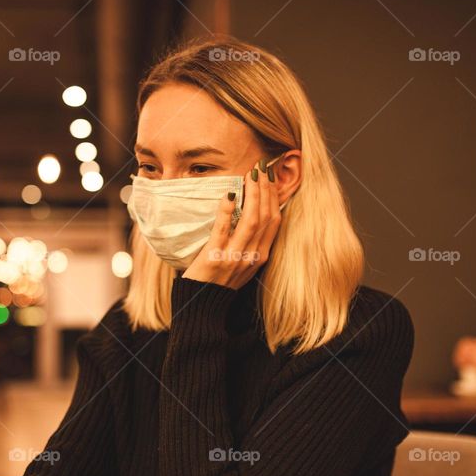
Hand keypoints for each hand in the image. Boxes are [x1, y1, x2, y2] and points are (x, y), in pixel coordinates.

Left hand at [182, 158, 280, 288]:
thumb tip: (251, 215)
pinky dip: (227, 210)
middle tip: (261, 169)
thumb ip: (249, 244)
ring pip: (251, 221)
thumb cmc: (219, 283)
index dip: (274, 197)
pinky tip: (229, 194)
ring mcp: (234, 257)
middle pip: (265, 217)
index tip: (270, 178)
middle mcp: (252, 256)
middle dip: (265, 190)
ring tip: (249, 176)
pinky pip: (223, 230)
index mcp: (260, 256)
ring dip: (252, 196)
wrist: (201, 307)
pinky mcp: (215, 257)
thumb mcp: (242, 264)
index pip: (274, 222)